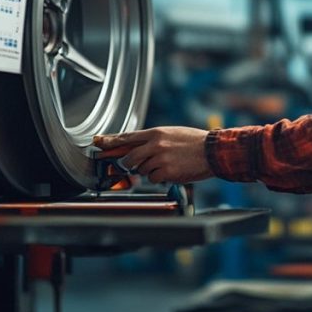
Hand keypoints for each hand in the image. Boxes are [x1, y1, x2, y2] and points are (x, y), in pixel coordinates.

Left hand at [93, 126, 213, 183]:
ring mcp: (159, 159)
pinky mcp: (166, 172)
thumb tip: (137, 148)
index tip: (98, 142)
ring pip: (141, 170)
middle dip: (130, 164)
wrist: (213, 151)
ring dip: (151, 171)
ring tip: (168, 164)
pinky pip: (153, 179)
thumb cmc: (195, 142)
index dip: (110, 141)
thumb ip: (154, 139)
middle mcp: (155, 145)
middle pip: (129, 158)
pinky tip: (173, 171)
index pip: (127, 137)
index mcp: (156, 133)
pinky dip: (160, 178)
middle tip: (141, 165)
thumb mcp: (172, 133)